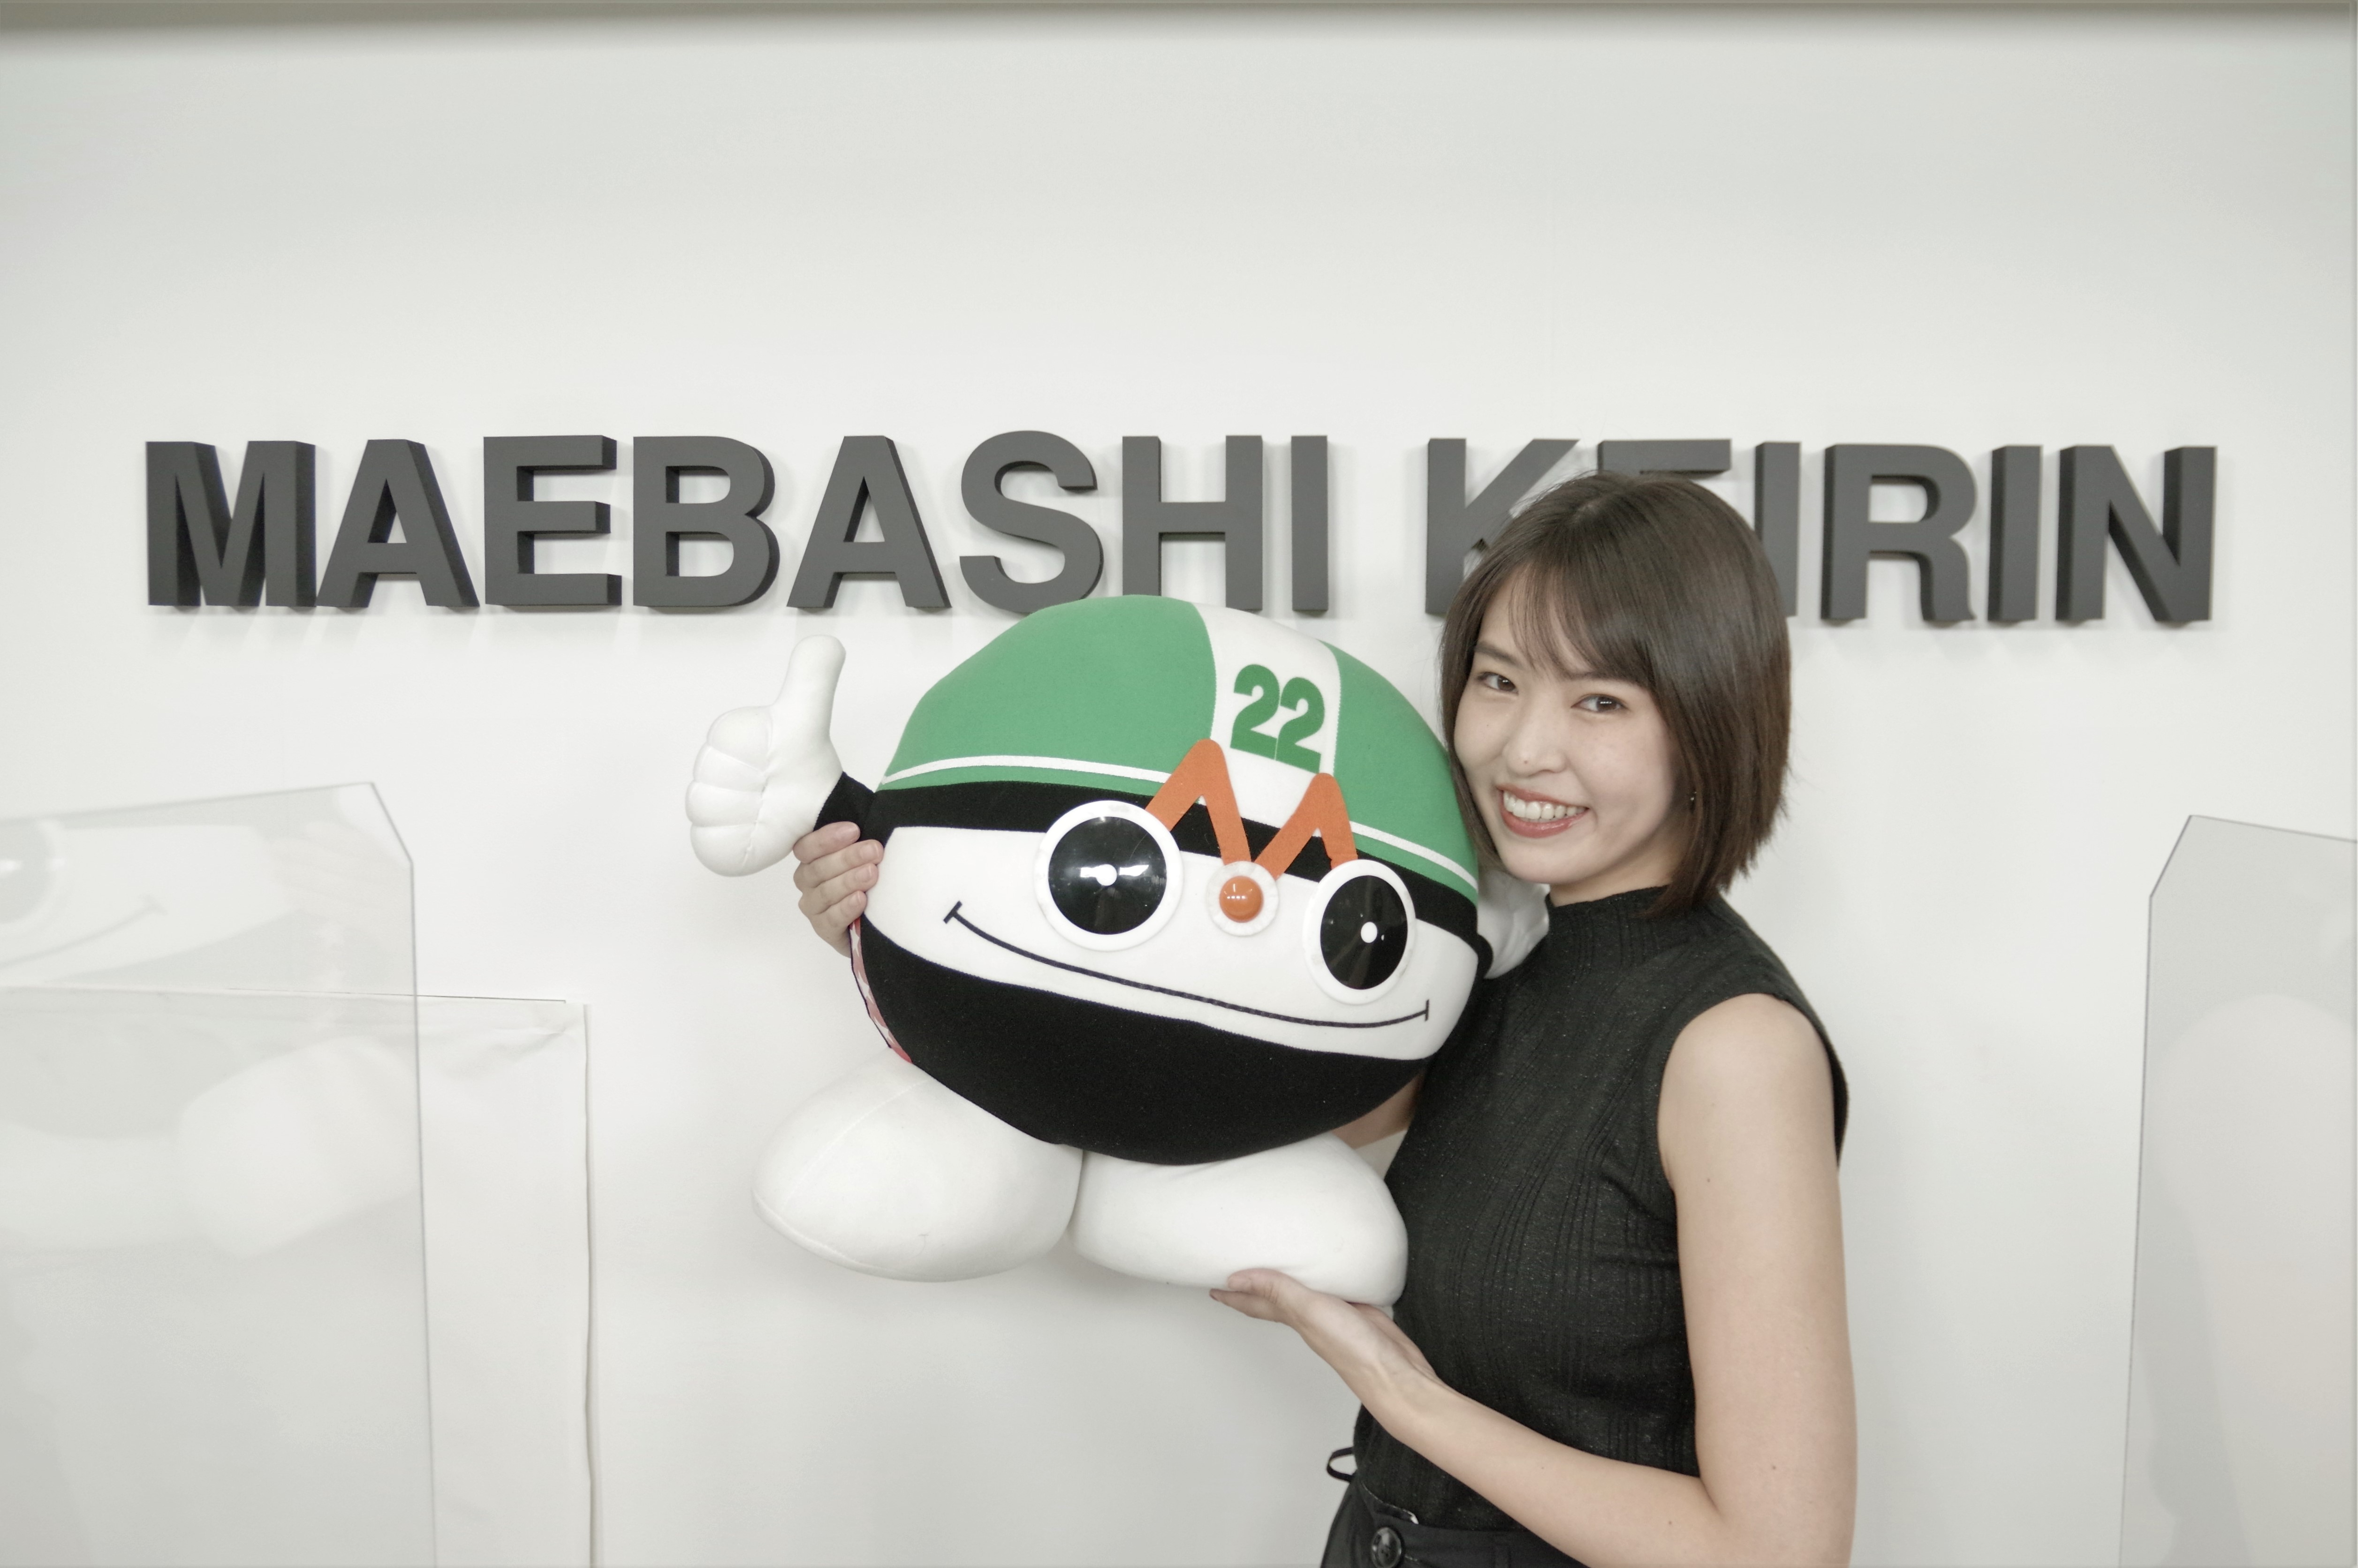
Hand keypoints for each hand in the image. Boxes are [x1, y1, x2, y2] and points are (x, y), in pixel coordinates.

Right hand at [790, 821, 881, 956]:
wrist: (874, 920)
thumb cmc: (867, 879)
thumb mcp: (863, 856)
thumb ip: (859, 841)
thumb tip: (875, 819)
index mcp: (811, 860)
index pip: (807, 847)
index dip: (827, 838)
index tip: (854, 830)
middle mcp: (808, 882)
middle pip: (818, 868)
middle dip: (848, 857)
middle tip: (874, 850)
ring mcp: (814, 907)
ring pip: (824, 892)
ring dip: (849, 881)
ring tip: (871, 874)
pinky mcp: (824, 929)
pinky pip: (831, 919)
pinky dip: (846, 908)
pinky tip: (861, 899)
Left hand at [1212, 1268, 1442, 1411]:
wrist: (1396, 1374)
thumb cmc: (1354, 1349)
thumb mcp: (1311, 1312)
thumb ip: (1279, 1291)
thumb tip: (1238, 1279)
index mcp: (1295, 1318)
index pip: (1256, 1302)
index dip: (1234, 1294)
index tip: (1215, 1285)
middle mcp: (1311, 1318)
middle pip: (1276, 1299)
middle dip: (1256, 1286)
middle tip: (1241, 1272)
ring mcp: (1335, 1316)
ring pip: (1304, 1295)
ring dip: (1289, 1282)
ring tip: (1280, 1265)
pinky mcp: (1358, 1312)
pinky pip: (1335, 1292)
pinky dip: (1327, 1281)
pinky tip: (1333, 1272)